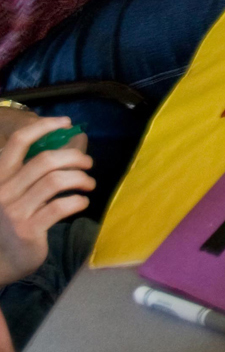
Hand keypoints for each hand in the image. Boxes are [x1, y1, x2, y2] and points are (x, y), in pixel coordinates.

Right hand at [0, 117, 92, 285]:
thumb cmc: (10, 223)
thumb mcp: (15, 193)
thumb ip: (34, 172)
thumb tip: (74, 141)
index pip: (19, 142)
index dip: (43, 127)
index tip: (66, 122)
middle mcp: (3, 189)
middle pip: (45, 160)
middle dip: (74, 157)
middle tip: (88, 163)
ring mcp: (14, 210)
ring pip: (55, 181)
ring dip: (80, 178)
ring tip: (89, 184)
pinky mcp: (28, 229)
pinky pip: (60, 206)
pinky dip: (78, 201)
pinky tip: (82, 202)